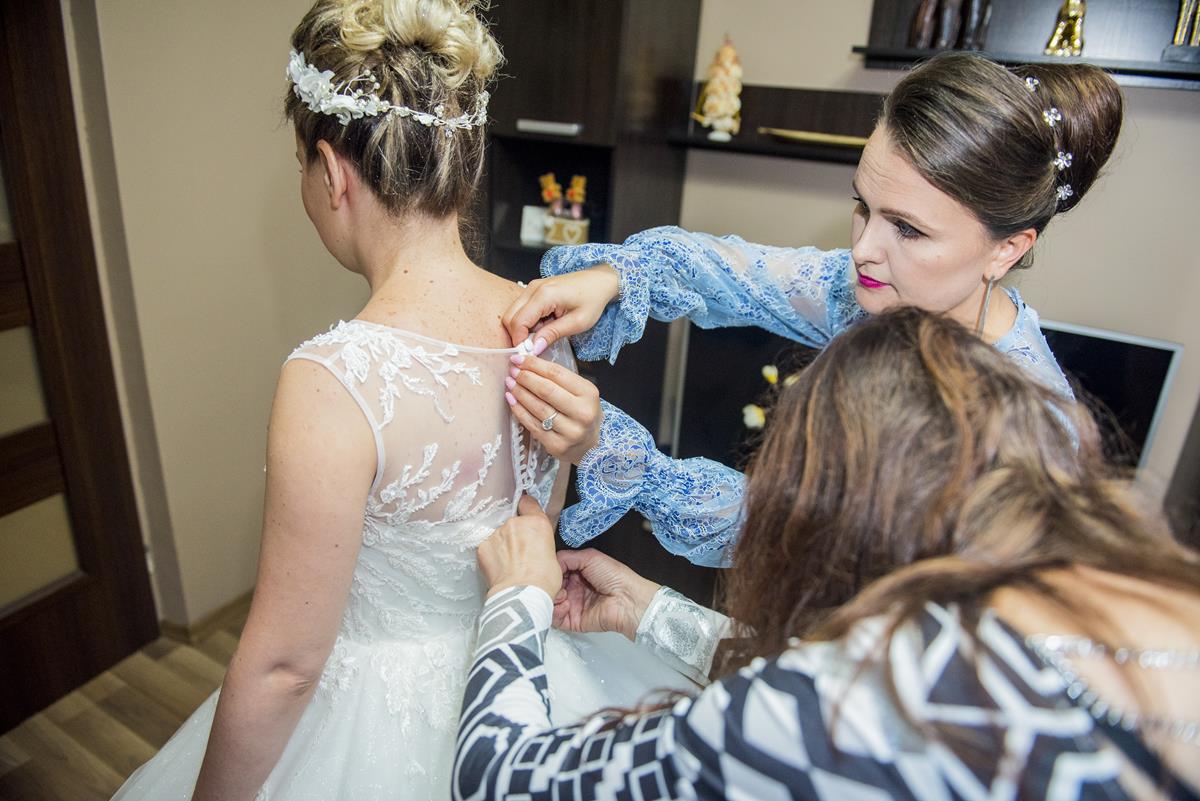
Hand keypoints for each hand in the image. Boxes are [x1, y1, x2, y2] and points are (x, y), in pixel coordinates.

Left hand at [478, 495, 562, 600]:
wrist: (522, 594)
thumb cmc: (543, 580)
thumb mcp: (553, 556)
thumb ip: (541, 543)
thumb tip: (536, 549)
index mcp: (537, 523)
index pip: (528, 503)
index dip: (527, 510)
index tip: (526, 516)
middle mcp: (515, 523)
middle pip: (513, 523)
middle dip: (515, 535)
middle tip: (521, 554)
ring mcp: (497, 533)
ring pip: (500, 536)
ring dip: (503, 546)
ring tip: (510, 566)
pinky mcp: (483, 546)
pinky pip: (488, 547)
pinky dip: (492, 556)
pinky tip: (500, 569)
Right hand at [501, 266, 620, 348]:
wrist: (600, 280)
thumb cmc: (593, 299)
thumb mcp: (577, 322)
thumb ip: (553, 334)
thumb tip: (534, 348)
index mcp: (544, 295)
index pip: (518, 322)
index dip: (519, 341)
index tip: (528, 354)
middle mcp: (533, 288)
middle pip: (510, 317)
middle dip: (517, 336)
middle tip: (533, 348)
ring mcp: (532, 287)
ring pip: (514, 314)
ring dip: (523, 329)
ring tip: (544, 335)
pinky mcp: (534, 290)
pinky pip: (522, 309)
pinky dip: (528, 322)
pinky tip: (545, 326)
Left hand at [505, 354, 601, 464]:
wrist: (590, 444)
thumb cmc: (581, 412)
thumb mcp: (580, 391)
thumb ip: (558, 378)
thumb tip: (527, 363)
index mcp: (589, 394)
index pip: (557, 373)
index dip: (534, 364)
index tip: (518, 358)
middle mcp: (582, 413)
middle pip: (546, 390)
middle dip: (525, 378)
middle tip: (512, 371)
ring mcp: (570, 432)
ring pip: (538, 408)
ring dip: (520, 393)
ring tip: (510, 383)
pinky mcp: (557, 445)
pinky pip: (533, 425)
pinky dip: (519, 411)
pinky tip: (512, 400)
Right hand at [552, 548, 660, 640]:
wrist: (627, 599)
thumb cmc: (616, 577)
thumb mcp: (590, 557)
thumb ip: (566, 557)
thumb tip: (551, 561)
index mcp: (578, 573)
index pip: (555, 572)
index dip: (550, 571)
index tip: (548, 569)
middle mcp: (574, 589)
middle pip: (550, 587)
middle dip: (549, 585)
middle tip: (554, 583)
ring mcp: (572, 605)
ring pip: (550, 603)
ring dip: (552, 598)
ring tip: (562, 594)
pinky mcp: (573, 621)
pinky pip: (555, 618)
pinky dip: (555, 611)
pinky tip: (565, 604)